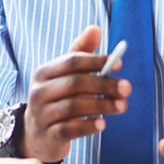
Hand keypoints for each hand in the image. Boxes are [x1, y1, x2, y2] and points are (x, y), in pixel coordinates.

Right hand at [23, 26, 130, 162]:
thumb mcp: (64, 75)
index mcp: (44, 72)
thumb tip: (95, 28)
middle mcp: (38, 91)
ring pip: (73, 106)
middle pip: (74, 83)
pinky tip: (103, 124)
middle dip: (104, 85)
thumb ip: (80, 52)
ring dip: (101, 105)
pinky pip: (69, 129)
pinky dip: (87, 126)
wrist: (36, 134)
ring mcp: (41, 114)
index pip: (71, 62)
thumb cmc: (57, 98)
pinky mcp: (48, 135)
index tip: (120, 65)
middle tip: (127, 88)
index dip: (96, 61)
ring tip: (121, 106)